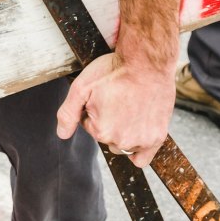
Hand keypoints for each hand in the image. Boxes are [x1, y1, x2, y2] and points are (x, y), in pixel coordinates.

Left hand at [54, 53, 174, 166]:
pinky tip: (136, 134)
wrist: (147, 62)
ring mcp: (141, 141)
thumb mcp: (82, 87)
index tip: (105, 96)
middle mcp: (120, 140)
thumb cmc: (115, 70)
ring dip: (123, 132)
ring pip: (123, 145)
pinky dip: (138, 151)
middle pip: (107, 136)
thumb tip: (62, 134)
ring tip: (130, 109)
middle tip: (118, 100)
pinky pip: (142, 159)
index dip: (95, 110)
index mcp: (100, 130)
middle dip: (109, 121)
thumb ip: (68, 113)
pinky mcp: (157, 138)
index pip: (91, 126)